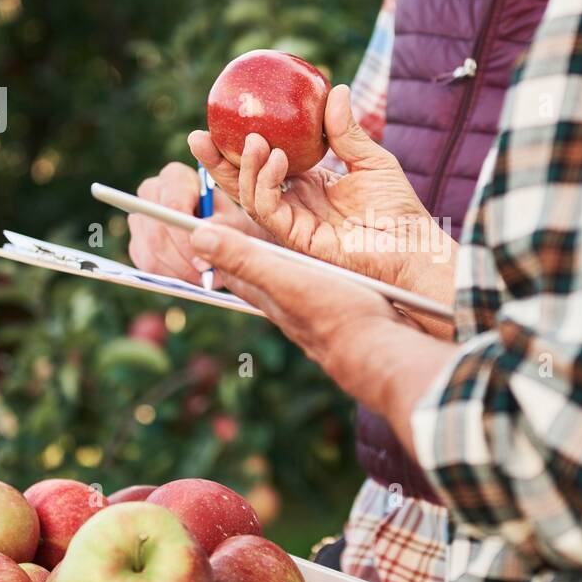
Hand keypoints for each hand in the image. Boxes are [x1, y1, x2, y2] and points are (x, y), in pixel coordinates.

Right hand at [125, 161, 268, 286]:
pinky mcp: (138, 242)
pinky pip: (147, 264)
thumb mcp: (234, 223)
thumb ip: (220, 229)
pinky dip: (171, 275)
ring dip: (180, 270)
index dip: (186, 236)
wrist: (226, 236)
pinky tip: (191, 276)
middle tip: (206, 275)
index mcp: (176, 177)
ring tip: (205, 277)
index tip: (203, 260)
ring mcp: (140, 217)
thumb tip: (199, 245)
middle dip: (183, 258)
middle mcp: (152, 192)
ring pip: (152, 250)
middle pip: (158, 229)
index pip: (172, 204)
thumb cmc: (232, 224)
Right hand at [188, 85, 456, 305]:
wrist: (414, 248)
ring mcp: (294, 224)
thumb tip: (335, 90)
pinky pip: (270, 210)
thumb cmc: (400, 211)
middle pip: (245, 183)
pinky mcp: (298, 239)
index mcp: (309, 187)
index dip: (241, 147)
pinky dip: (266, 184)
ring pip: (251, 197)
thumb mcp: (372, 160)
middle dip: (217, 162)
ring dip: (245, 167)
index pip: (265, 165)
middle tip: (198, 134)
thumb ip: (346, 131)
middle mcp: (295, 205)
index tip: (225, 120)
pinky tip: (275, 160)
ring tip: (253, 140)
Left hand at [188, 222, 455, 431]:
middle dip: (245, 253)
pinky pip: (320, 290)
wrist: (385, 355)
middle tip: (234, 231)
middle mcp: (287, 308)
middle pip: (258, 276)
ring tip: (278, 245)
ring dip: (282, 263)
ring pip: (290, 284)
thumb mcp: (287, 280)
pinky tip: (327, 272)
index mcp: (270, 296)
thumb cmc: (338, 316)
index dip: (216, 246)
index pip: (231, 269)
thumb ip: (245, 260)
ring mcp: (315, 315)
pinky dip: (315, 274)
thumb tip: (197, 239)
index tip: (201, 227)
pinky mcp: (342, 315)